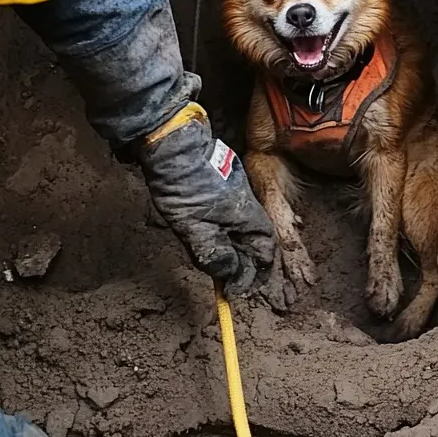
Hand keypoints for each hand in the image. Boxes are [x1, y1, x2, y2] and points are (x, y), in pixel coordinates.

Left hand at [136, 107, 276, 294]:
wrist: (171, 147)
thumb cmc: (183, 186)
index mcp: (247, 217)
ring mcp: (235, 194)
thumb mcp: (194, 229)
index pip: (265, 252)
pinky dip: (224, 234)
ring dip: (233, 250)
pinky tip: (207, 237)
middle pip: (255, 243)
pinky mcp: (222, 187)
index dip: (253, 274)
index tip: (235, 289)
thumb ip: (215, 255)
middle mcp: (247, 205)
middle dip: (244, 265)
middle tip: (226, 281)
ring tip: (215, 263)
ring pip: (242, 230)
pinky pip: (230, 218)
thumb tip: (231, 276)